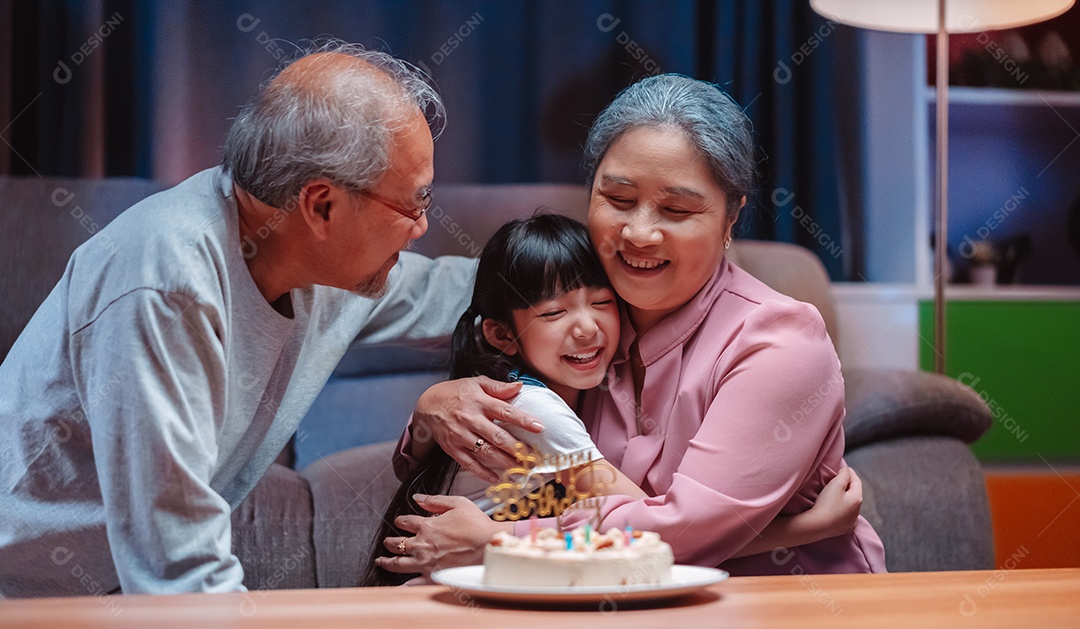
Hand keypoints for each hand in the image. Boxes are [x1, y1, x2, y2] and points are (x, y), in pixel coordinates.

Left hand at [375, 494, 510, 575]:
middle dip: (390, 542)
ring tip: (381, 561)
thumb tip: (417, 497)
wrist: (489, 546)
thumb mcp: (457, 503)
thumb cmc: (477, 525)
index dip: (400, 521)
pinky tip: (397, 586)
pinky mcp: (432, 577)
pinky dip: (402, 585)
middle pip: (397, 543)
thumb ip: (435, 500)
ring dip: (387, 561)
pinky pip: (412, 584)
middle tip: (387, 542)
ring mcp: (425, 562)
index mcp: (427, 526)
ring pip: (398, 563)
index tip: (399, 521)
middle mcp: (422, 545)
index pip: (406, 522)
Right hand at [411, 377, 542, 482]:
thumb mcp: (477, 383)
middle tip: (534, 458)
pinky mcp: (452, 449)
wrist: (427, 404)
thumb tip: (520, 386)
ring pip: (486, 452)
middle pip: (498, 436)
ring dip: (505, 462)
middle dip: (518, 449)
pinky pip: (469, 464)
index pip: (505, 411)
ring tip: (522, 469)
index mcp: (480, 402)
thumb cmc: (456, 392)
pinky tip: (497, 479)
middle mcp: (471, 419)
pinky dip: (483, 473)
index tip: (540, 428)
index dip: (523, 420)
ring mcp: (461, 436)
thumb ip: (499, 387)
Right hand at [812, 467, 862, 537]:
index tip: (845, 468)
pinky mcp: (845, 528)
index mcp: (857, 498)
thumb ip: (844, 475)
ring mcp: (852, 521)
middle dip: (849, 485)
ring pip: (851, 506)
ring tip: (839, 494)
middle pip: (855, 493)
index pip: (857, 481)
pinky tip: (840, 510)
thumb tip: (847, 471)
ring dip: (847, 498)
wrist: (817, 526)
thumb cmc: (826, 503)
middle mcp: (858, 510)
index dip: (851, 473)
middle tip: (841, 479)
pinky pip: (847, 517)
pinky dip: (845, 511)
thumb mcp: (835, 484)